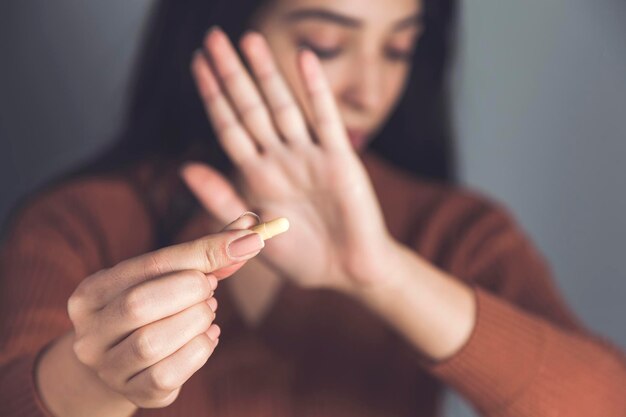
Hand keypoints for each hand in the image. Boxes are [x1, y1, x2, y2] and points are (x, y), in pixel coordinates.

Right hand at [66, 219, 262, 407]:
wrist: (123, 363)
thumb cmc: (152, 308)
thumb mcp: (168, 277)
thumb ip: (205, 253)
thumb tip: (249, 229)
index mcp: (92, 292)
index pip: (150, 264)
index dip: (203, 251)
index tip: (246, 241)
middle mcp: (90, 332)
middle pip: (140, 303)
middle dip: (190, 289)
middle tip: (211, 287)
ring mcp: (108, 367)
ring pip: (151, 342)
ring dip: (195, 320)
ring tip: (208, 311)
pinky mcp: (134, 393)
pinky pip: (167, 374)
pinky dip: (199, 349)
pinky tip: (208, 336)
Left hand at [182, 27, 393, 291]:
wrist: (346, 272)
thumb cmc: (300, 257)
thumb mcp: (253, 234)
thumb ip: (222, 199)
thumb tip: (185, 167)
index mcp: (256, 176)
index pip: (228, 127)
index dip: (212, 95)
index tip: (197, 64)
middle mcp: (279, 159)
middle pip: (250, 107)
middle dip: (231, 73)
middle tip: (212, 38)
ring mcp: (309, 156)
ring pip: (283, 106)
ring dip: (267, 74)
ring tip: (250, 40)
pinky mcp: (340, 159)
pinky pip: (325, 119)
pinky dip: (315, 90)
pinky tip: (303, 60)